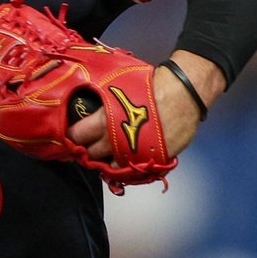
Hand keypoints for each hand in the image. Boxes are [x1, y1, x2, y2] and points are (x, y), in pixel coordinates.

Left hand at [67, 49, 223, 163]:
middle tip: (90, 145)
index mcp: (105, 122)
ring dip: (107, 162)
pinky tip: (128, 157)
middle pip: (91, 155)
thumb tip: (90, 112)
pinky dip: (128, 166)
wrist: (184, 94)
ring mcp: (134, 155)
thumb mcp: (119, 87)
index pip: (77, 137)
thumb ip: (103, 105)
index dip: (72, 137)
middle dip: (88, 151)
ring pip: (111, 168)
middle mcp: (116, 142)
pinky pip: (133, 171)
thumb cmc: (152, 86)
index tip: (72, 137)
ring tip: (110, 153)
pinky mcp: (151, 162)